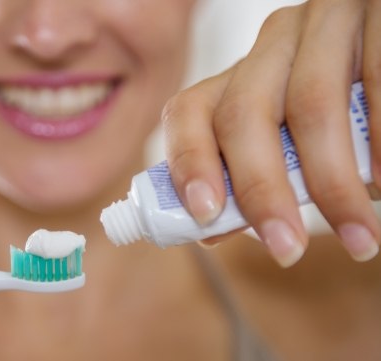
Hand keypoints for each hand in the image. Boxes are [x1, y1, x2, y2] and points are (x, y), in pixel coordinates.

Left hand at [162, 0, 380, 266]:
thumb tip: (210, 232)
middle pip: (244, 113)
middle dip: (261, 190)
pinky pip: (377, 81)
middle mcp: (276, 41)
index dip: (189, 162)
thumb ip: (256, 174)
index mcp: (244, 71)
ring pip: (310, 104)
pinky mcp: (379, 15)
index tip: (205, 214)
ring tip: (358, 238)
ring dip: (333, 185)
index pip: (190, 110)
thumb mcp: (295, 134)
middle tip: (285, 249)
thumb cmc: (346, 113)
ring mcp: (327, 22)